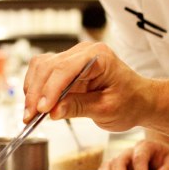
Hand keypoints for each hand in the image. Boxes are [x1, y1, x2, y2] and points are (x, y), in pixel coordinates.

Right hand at [22, 42, 150, 130]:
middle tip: (30, 118)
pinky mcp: (66, 67)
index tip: (42, 110)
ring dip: (33, 90)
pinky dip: (36, 89)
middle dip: (37, 93)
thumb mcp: (107, 110)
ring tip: (30, 115)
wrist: (139, 100)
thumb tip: (53, 111)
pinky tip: (35, 106)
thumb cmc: (130, 102)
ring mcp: (73, 57)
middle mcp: (83, 51)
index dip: (50, 90)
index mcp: (98, 56)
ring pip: (41, 67)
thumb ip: (79, 107)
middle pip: (49, 66)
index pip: (66, 68)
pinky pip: (44, 72)